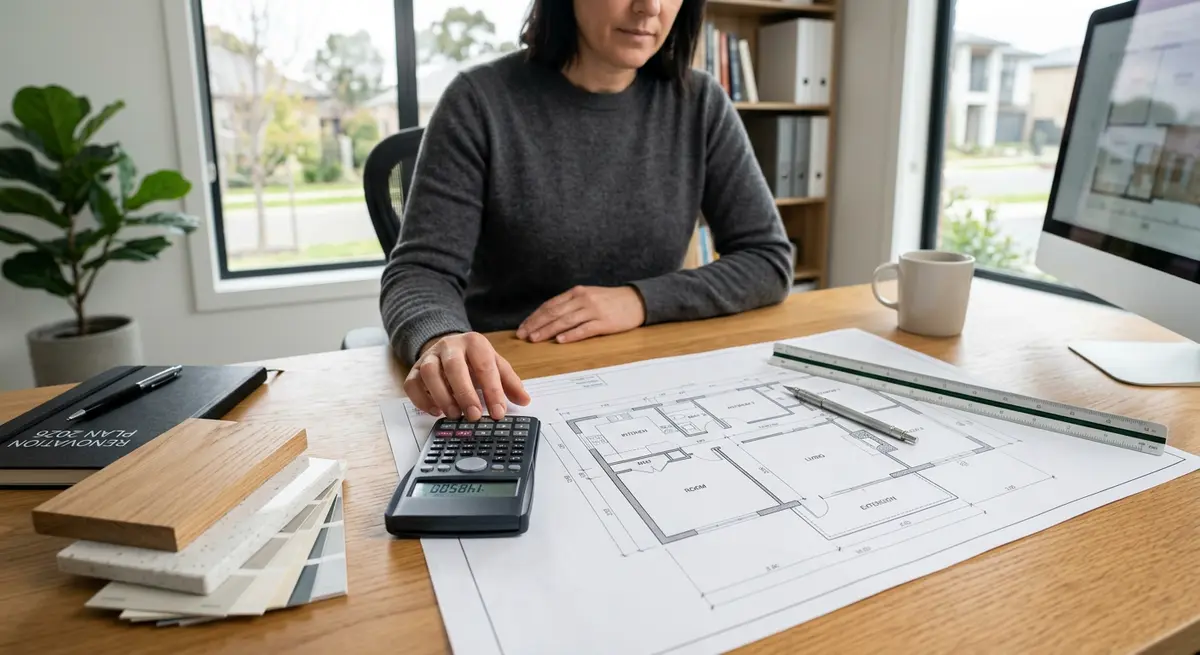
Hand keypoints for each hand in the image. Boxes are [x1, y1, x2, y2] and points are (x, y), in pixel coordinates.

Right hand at [405, 332, 529, 420]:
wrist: (447, 346)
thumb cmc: (474, 359)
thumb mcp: (495, 364)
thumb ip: (509, 382)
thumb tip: (525, 400)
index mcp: (474, 343)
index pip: (484, 366)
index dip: (492, 390)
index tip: (498, 412)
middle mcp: (449, 346)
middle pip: (454, 366)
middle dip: (465, 393)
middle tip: (475, 416)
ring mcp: (429, 356)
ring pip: (429, 373)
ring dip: (442, 396)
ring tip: (455, 415)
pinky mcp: (414, 369)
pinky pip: (412, 383)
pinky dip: (421, 399)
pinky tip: (435, 411)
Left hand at [516, 285, 645, 343]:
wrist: (636, 301)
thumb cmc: (610, 301)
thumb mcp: (588, 296)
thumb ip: (570, 305)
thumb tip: (547, 318)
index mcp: (576, 292)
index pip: (550, 305)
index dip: (534, 317)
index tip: (522, 328)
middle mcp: (583, 299)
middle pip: (554, 312)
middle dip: (536, 325)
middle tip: (523, 336)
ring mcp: (594, 310)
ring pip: (566, 321)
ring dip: (549, 330)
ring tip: (535, 339)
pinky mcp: (605, 322)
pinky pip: (585, 329)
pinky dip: (571, 334)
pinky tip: (560, 340)